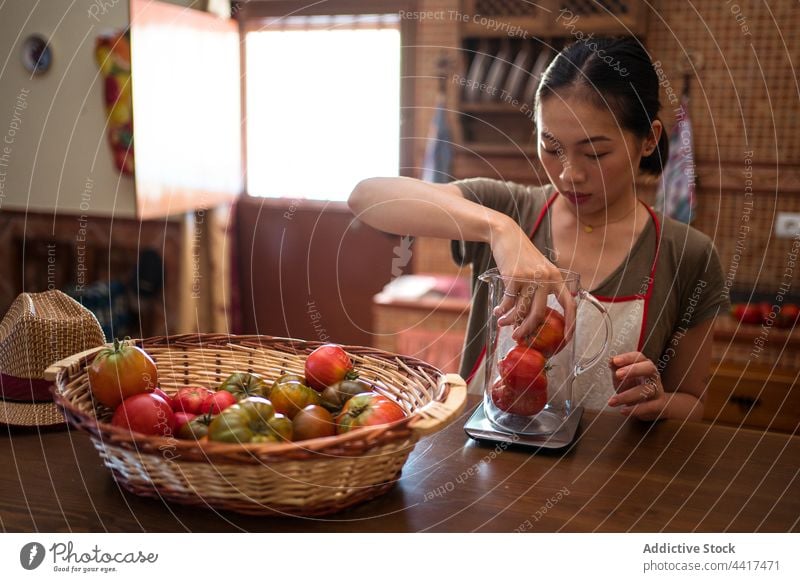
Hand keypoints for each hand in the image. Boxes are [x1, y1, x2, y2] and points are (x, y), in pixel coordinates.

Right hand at [490, 219, 575, 344]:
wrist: (507, 236)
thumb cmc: (523, 257)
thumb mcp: (539, 270)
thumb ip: (543, 288)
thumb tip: (536, 317)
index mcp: (556, 278)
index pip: (569, 304)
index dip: (571, 323)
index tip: (565, 339)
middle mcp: (546, 278)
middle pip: (539, 313)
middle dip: (528, 329)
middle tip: (518, 337)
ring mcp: (530, 277)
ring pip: (521, 309)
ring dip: (510, 321)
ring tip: (502, 323)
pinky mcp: (514, 276)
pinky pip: (508, 302)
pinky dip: (501, 310)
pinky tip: (498, 312)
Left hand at [607, 352, 666, 420]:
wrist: (651, 406)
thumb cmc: (634, 387)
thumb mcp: (622, 377)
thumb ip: (616, 368)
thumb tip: (611, 360)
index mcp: (644, 365)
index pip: (638, 357)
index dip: (627, 358)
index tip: (615, 361)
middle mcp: (653, 376)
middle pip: (649, 368)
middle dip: (633, 370)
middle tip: (618, 374)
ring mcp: (657, 390)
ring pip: (647, 389)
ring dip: (627, 395)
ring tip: (612, 401)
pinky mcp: (659, 404)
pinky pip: (650, 406)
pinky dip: (636, 409)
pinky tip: (623, 410)